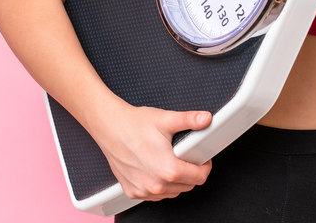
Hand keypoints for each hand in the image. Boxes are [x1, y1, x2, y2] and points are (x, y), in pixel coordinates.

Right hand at [86, 100, 213, 200]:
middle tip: (184, 155)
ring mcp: (143, 191)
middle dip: (190, 172)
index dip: (205, 165)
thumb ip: (190, 120)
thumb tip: (206, 119)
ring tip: (170, 160)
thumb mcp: (166, 119)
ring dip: (176, 180)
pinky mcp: (132, 192)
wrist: (109, 126)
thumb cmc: (133, 124)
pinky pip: (155, 195)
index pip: (199, 177)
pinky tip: (155, 168)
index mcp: (167, 170)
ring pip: (172, 192)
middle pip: (187, 186)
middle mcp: (155, 185)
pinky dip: (159, 185)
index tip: (202, 158)